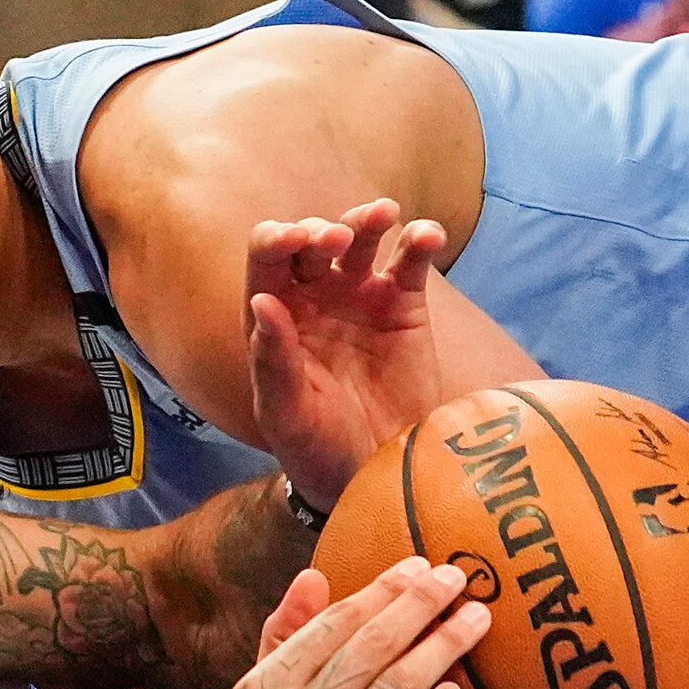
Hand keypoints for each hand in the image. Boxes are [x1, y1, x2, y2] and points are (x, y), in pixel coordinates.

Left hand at [247, 198, 450, 512]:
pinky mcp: (404, 305)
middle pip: (313, 240)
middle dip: (321, 230)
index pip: (267, 260)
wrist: (375, 472)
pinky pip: (411, 262)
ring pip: (361, 239)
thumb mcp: (287, 414)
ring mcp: (360, 296)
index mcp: (275, 315)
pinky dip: (420, 241)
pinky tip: (426, 235)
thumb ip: (273, 362)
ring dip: (368, 219)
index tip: (292, 239)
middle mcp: (315, 296)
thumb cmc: (317, 448)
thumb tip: (261, 302)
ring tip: (383, 215)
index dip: (275, 240)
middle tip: (336, 240)